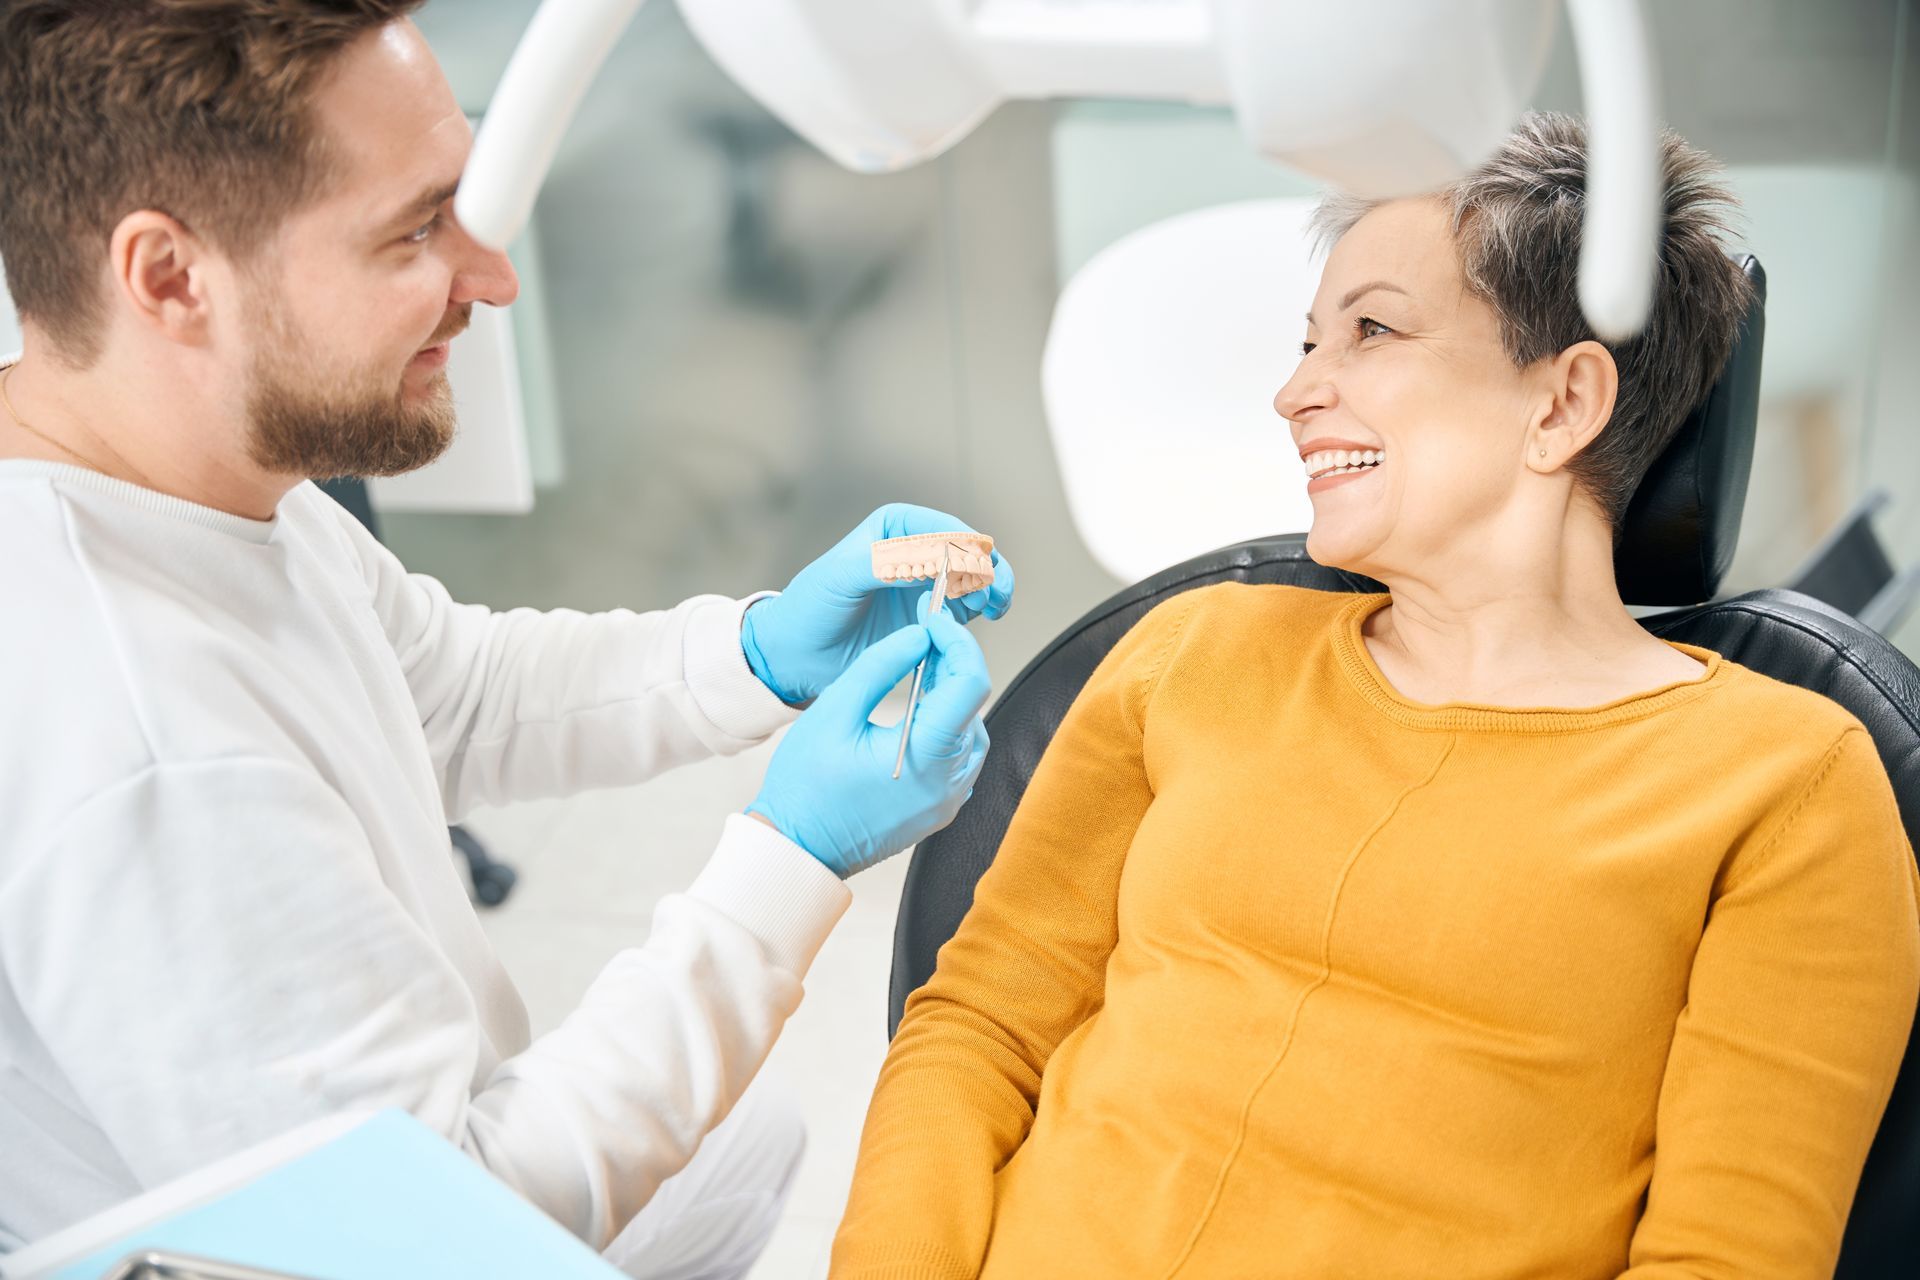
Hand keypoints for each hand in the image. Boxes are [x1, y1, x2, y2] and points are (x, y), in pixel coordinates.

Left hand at [739, 503, 1014, 704]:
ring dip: (990, 590)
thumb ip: (885, 564)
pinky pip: (970, 609)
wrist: (798, 656)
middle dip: (986, 569)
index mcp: (896, 527)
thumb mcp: (841, 576)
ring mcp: (930, 585)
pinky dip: (981, 613)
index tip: (971, 571)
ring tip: (986, 608)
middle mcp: (918, 551)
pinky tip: (977, 621)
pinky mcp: (935, 617)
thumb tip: (930, 561)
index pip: (943, 529)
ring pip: (978, 578)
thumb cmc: (810, 608)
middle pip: (970, 551)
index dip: (964, 548)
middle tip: (989, 593)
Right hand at [748, 595, 990, 877]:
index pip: (970, 684)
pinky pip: (960, 759)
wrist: (797, 847)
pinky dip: (947, 727)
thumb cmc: (805, 786)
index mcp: (926, 759)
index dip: (957, 642)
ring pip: (972, 731)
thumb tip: (919, 638)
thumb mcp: (835, 710)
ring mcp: (949, 801)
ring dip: (952, 696)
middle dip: (952, 663)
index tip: (934, 621)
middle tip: (923, 635)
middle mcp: (949, 784)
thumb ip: (881, 666)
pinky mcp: (941, 809)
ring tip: (920, 670)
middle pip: (973, 706)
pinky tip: (920, 711)